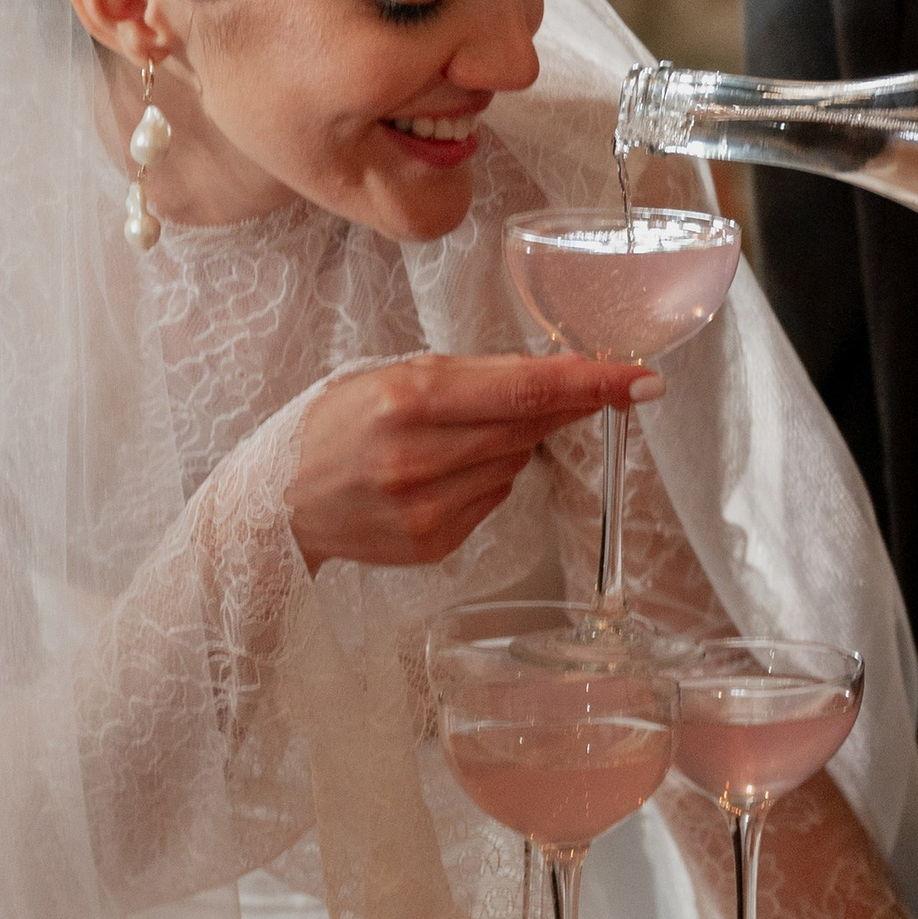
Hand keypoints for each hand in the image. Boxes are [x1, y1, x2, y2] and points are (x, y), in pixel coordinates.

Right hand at [286, 352, 658, 573]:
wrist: (278, 504)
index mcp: (407, 402)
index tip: (639, 379)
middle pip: (528, 428)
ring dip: (510, 441)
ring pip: (515, 464)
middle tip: (580, 386)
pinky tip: (444, 471)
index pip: (522, 391)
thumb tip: (555, 374)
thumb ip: (471, 375)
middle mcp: (419, 461)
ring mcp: (427, 510)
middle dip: (560, 404)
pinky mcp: (434, 544)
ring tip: (458, 434)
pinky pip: (493, 499)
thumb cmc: (335, 425)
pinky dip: (485, 477)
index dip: (589, 384)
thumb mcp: (390, 377)